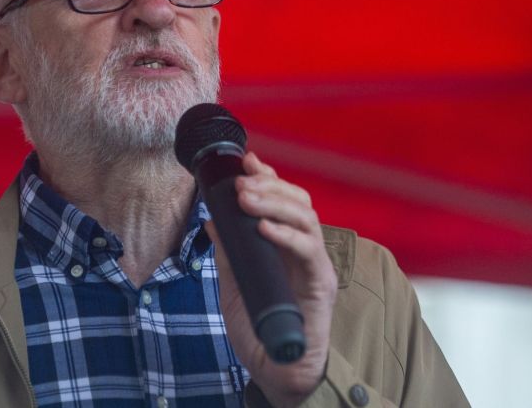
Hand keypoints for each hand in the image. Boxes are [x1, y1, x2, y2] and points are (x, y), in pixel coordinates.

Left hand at [206, 151, 337, 407]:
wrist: (277, 371)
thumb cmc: (260, 330)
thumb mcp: (235, 284)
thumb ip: (229, 252)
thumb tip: (211, 218)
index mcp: (287, 245)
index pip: (283, 200)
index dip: (268, 177)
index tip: (246, 161)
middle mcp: (305, 250)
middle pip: (299, 201)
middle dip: (269, 186)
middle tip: (240, 183)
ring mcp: (315, 265)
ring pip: (307, 218)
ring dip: (275, 203)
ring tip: (246, 199)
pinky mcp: (320, 284)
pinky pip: (308, 251)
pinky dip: (286, 235)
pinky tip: (263, 229)